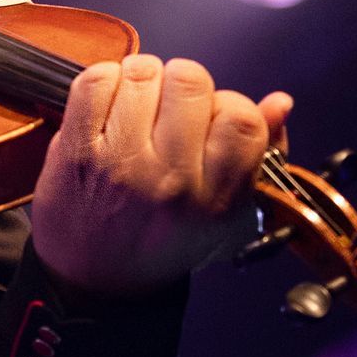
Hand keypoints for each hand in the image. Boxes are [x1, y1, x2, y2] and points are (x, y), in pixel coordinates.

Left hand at [30, 54, 291, 300]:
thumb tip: (279, 101)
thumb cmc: (165, 244)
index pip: (241, 117)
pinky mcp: (76, 151)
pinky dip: (105, 81)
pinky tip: (110, 105)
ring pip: (144, 72)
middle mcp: (171, 179)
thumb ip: (259, 155)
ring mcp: (120, 163)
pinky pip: (96, 80)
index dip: (229, 105)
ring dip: (144, 80)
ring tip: (139, 108)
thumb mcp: (228, 217)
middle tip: (171, 110)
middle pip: (190, 81)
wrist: (97, 284)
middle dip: (184, 86)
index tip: (212, 121)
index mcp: (215, 197)